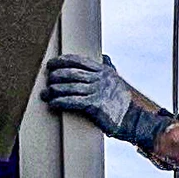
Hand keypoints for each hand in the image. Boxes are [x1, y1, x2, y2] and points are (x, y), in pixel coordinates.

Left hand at [44, 53, 167, 150]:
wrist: (133, 121)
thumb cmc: (122, 103)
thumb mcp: (117, 81)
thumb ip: (109, 68)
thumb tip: (105, 57)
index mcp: (104, 71)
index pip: (78, 61)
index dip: (62, 61)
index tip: (51, 64)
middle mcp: (100, 79)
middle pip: (71, 73)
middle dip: (55, 76)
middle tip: (47, 80)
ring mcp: (98, 91)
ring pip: (69, 87)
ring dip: (53, 90)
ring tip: (45, 94)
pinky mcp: (95, 105)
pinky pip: (72, 101)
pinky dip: (59, 102)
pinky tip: (52, 104)